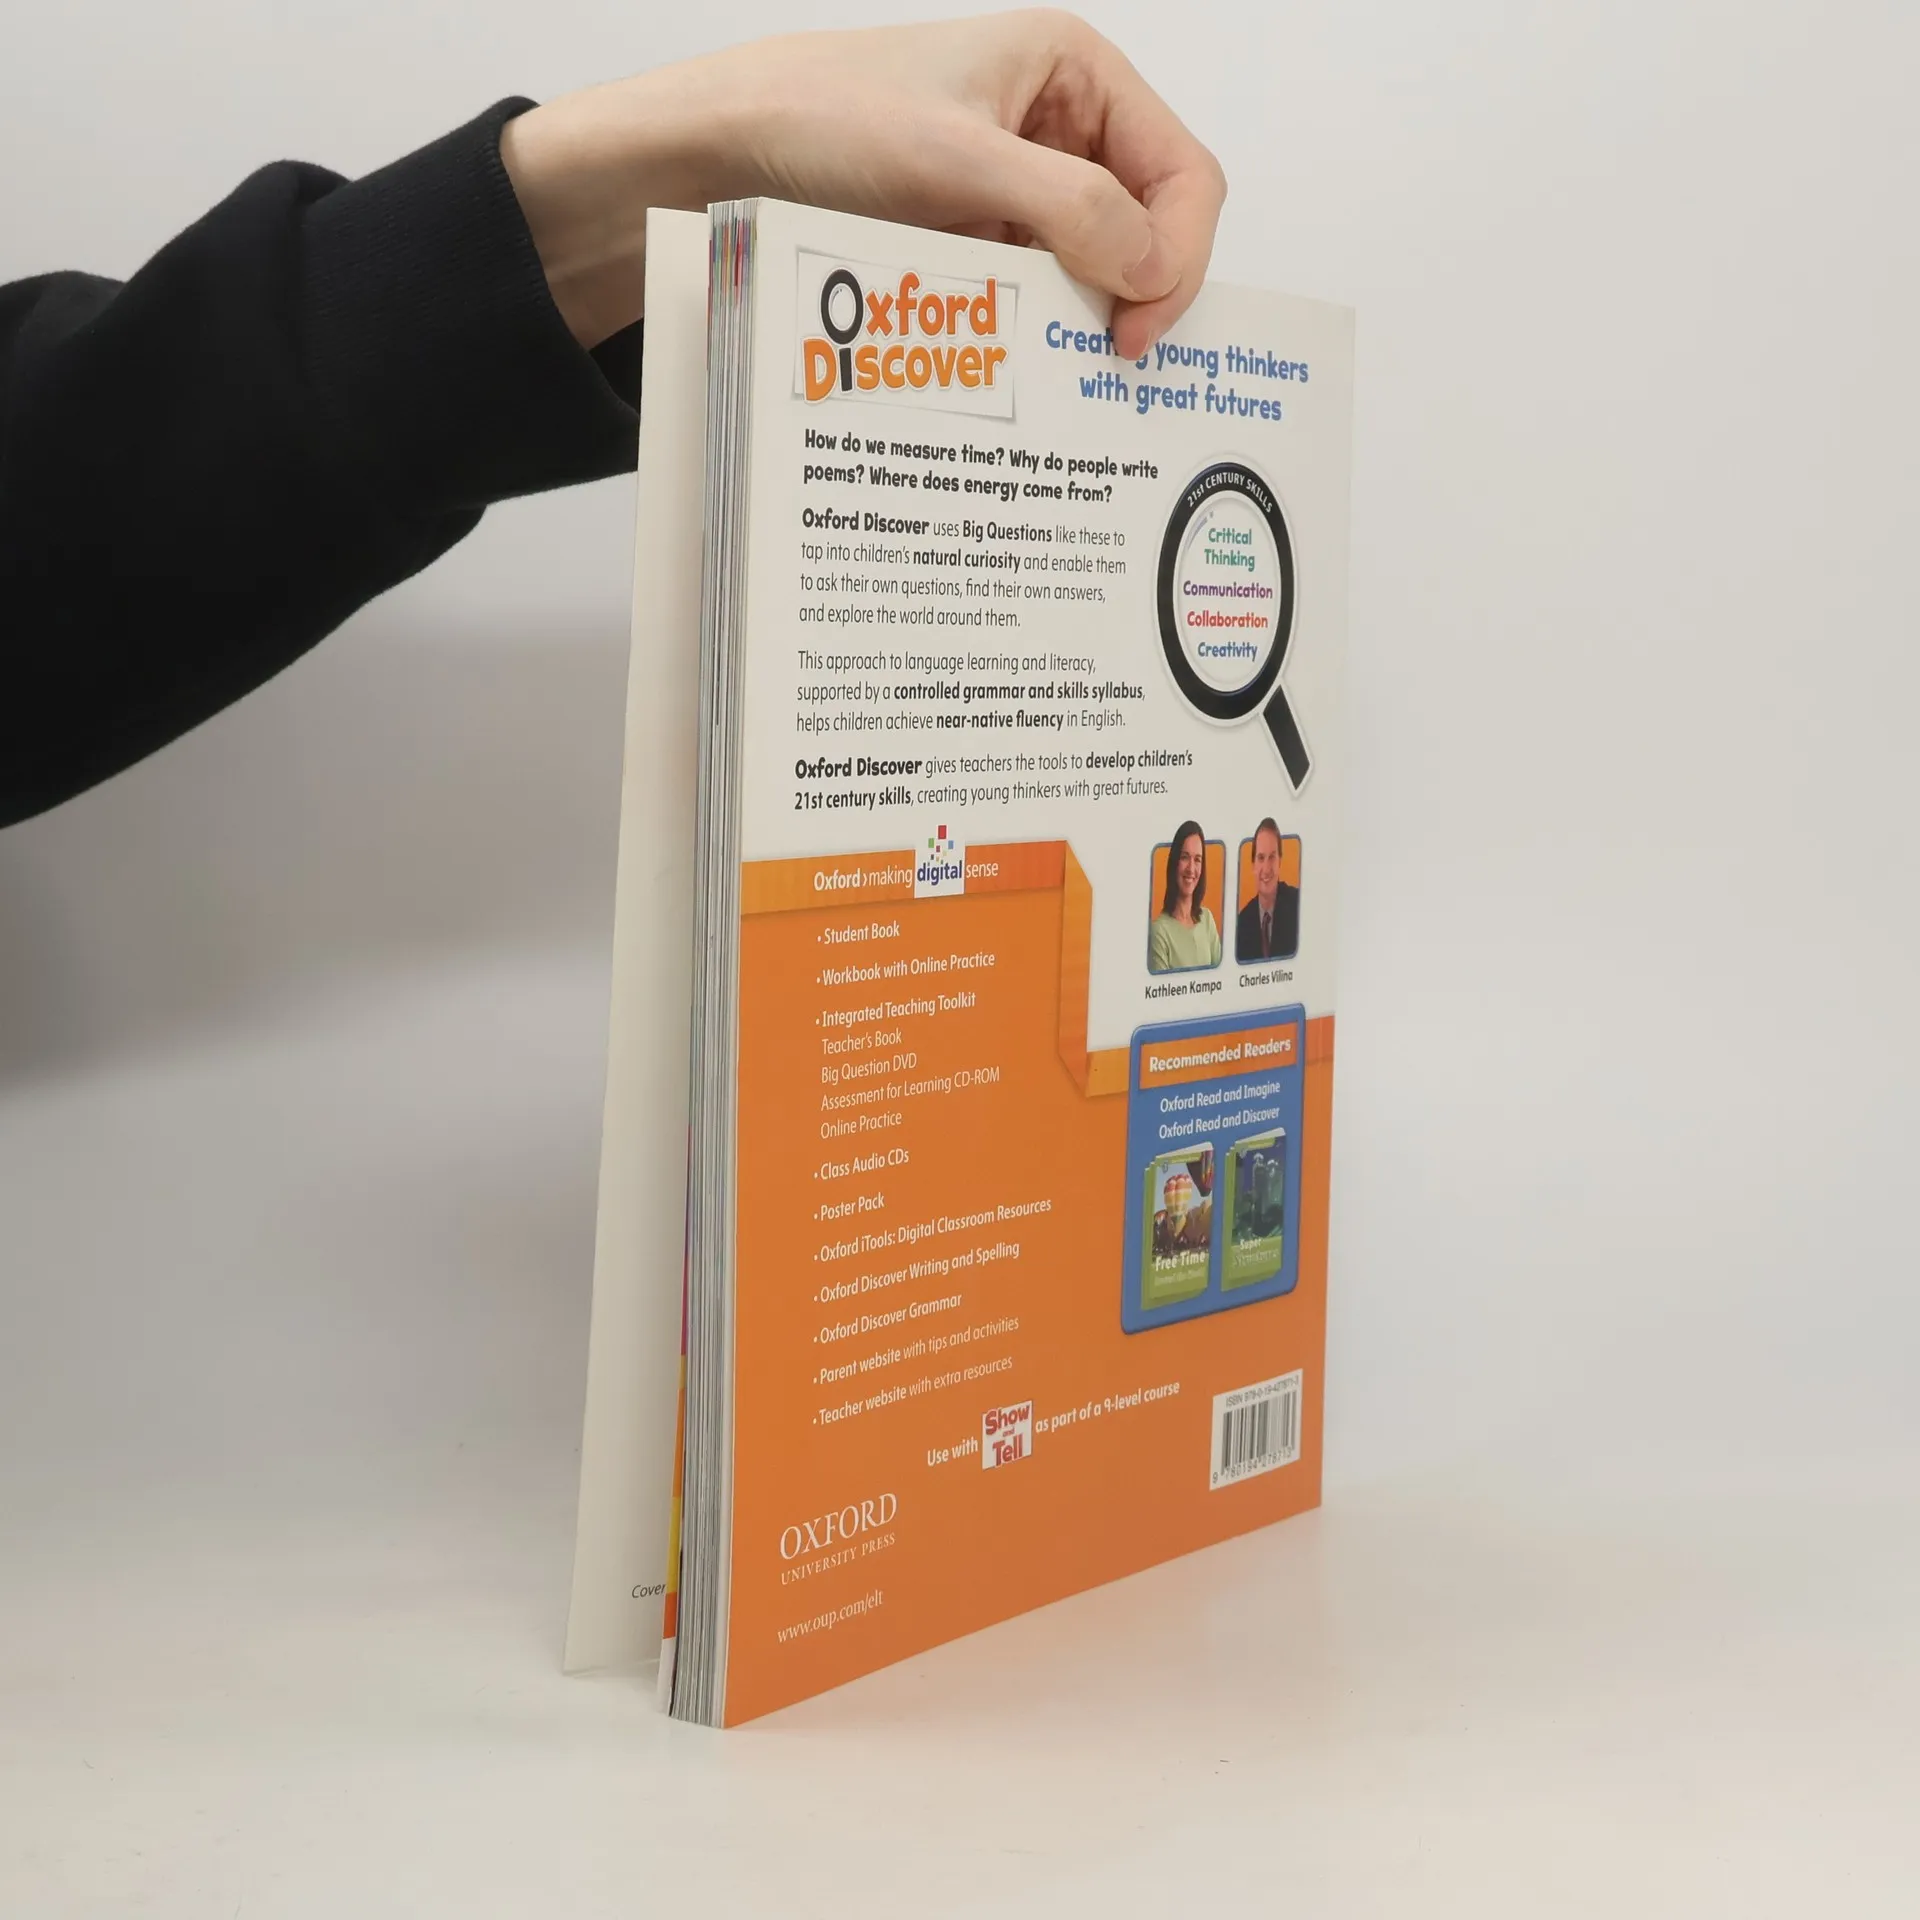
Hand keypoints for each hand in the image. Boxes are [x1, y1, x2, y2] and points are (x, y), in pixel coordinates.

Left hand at [500, 10, 1224, 357]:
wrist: (720, 153)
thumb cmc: (824, 121)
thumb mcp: (959, 162)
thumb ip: (1072, 210)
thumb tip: (1154, 270)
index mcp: (1074, 72)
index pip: (1183, 173)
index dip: (1177, 257)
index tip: (1133, 333)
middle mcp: (1058, 124)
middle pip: (1150, 225)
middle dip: (1135, 292)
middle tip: (1102, 365)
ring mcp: (1020, 183)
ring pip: (1096, 266)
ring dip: (1079, 318)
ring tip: (1053, 370)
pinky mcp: (980, 233)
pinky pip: (1037, 290)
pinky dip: (1033, 327)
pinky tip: (1011, 360)